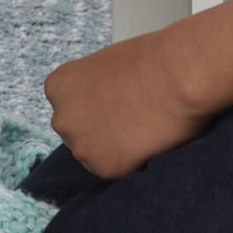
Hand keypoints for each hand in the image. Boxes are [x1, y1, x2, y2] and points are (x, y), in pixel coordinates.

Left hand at [43, 31, 213, 179]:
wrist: (176, 77)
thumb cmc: (147, 61)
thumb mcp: (104, 65)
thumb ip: (91, 88)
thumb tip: (98, 106)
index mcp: (57, 87)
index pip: (69, 108)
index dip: (94, 108)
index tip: (113, 105)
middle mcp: (61, 119)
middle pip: (78, 133)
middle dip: (99, 131)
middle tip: (129, 121)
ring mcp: (80, 146)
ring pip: (95, 155)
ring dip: (113, 149)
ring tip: (141, 131)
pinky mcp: (104, 168)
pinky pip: (116, 170)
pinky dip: (131, 163)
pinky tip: (147, 143)